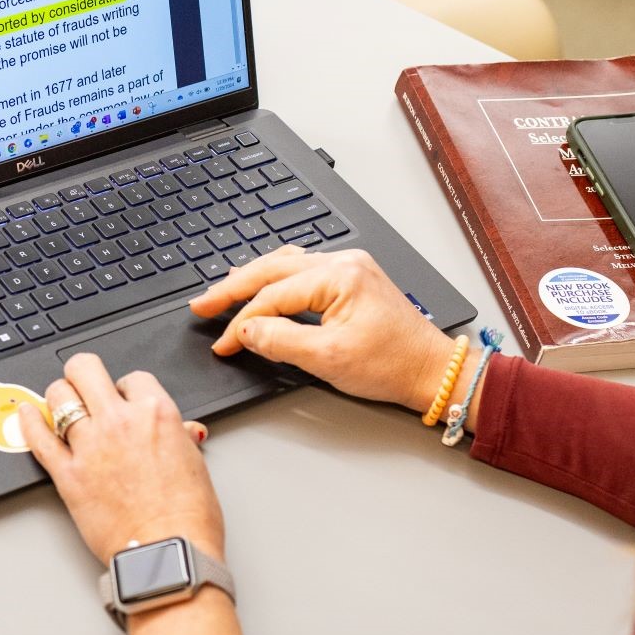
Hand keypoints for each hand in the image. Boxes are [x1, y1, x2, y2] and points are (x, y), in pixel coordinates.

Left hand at [15, 353, 222, 565]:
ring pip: (58, 396)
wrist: (167, 554)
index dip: (127, 389)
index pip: (133, 378)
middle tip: (83, 385)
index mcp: (156, 414)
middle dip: (83, 374)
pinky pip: (39, 438)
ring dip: (59, 397)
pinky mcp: (68, 475)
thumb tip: (179, 430)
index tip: (124, 402)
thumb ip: (178, 437)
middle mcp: (119, 422)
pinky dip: (29, 422)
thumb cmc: (188, 518)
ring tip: (61, 405)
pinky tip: (27, 414)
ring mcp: (89, 446)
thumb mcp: (194, 465)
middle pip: (85, 370)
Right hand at [190, 247, 455, 411]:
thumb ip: (280, 341)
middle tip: (203, 304)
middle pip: (272, 268)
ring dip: (252, 279)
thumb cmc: (393, 365)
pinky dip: (275, 279)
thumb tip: (245, 331)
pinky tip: (261, 283)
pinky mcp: (352, 279)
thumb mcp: (329, 359)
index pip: (273, 295)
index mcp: (339, 276)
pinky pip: (302, 270)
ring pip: (285, 265)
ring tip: (223, 291)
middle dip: (233, 288)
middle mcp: (343, 263)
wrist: (431, 371)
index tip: (222, 344)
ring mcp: (349, 268)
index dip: (241, 321)